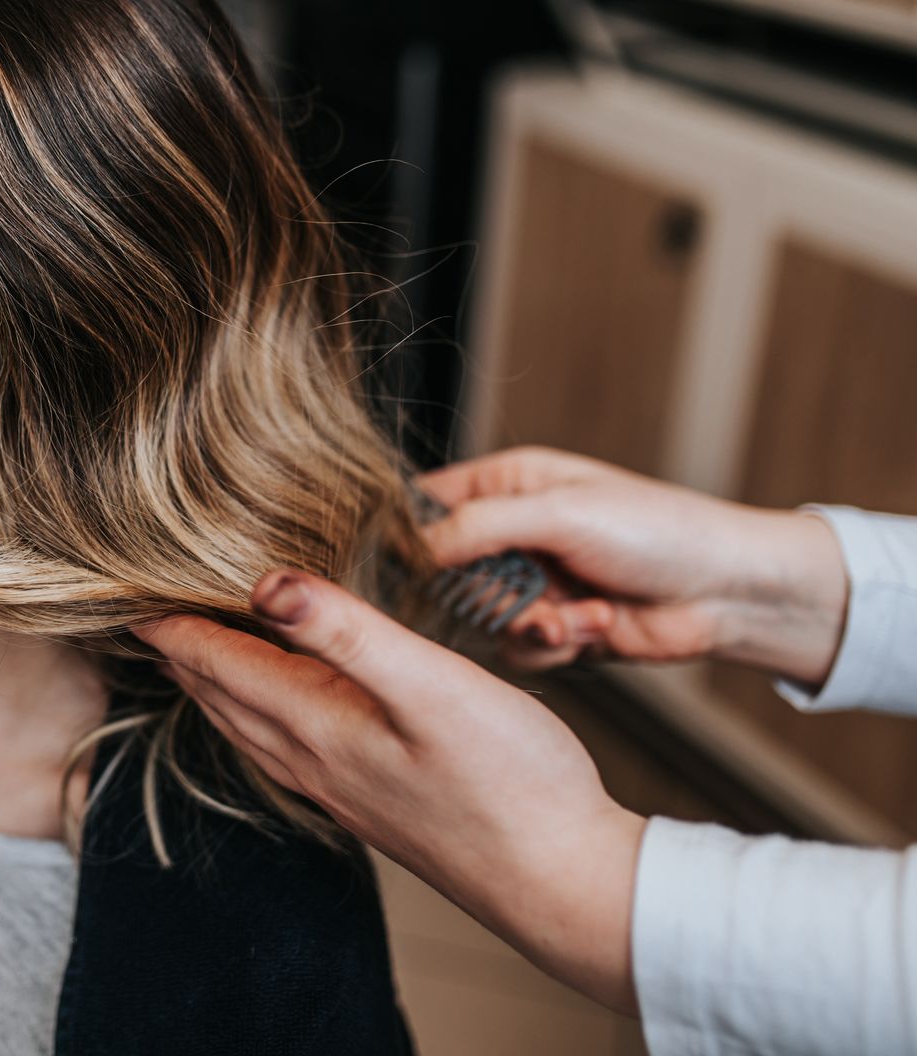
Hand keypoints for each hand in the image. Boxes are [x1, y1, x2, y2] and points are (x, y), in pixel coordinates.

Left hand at [140, 573, 646, 1014]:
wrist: (559, 883)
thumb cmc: (511, 783)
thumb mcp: (430, 685)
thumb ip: (346, 631)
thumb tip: (264, 582)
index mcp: (314, 721)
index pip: (213, 659)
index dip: (167, 619)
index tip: (118, 583)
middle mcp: (308, 758)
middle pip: (215, 691)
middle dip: (173, 647)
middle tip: (137, 604)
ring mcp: (334, 785)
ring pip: (244, 722)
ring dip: (208, 680)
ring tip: (186, 646)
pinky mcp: (364, 800)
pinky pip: (280, 744)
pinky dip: (254, 708)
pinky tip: (271, 704)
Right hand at [420, 447, 848, 689]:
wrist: (731, 592)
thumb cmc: (659, 530)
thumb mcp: (560, 513)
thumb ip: (477, 526)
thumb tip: (412, 548)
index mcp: (507, 485)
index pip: (425, 505)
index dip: (407, 536)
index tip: (404, 567)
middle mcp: (512, 533)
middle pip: (445, 572)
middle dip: (482, 594)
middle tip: (515, 597)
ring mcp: (534, 584)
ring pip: (481, 619)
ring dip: (527, 624)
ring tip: (574, 616)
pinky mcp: (555, 629)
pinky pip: (517, 650)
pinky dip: (553, 646)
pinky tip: (595, 627)